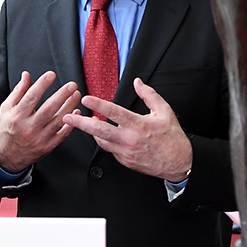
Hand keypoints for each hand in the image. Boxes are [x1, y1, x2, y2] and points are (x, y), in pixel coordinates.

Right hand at [0, 71, 81, 173]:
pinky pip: (62, 134)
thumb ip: (18, 91)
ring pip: (58, 121)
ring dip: (70, 106)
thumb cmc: (7, 129)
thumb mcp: (6, 108)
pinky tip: (76, 111)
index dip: (42, 84)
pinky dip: (71, 123)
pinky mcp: (48, 146)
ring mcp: (39, 138)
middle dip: (62, 95)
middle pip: (48, 109)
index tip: (51, 75)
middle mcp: (29, 127)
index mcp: (17, 116)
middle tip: (72, 85)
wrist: (7, 155)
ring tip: (76, 95)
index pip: (31, 97)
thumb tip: (26, 75)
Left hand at [62, 78, 192, 180]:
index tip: (86, 99)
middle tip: (67, 118)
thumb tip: (137, 82)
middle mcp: (129, 139)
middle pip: (99, 130)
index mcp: (139, 125)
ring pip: (101, 141)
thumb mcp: (164, 111)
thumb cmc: (172, 138)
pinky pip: (110, 149)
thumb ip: (149, 95)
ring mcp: (125, 152)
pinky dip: (105, 141)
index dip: (98, 105)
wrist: (178, 163)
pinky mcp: (125, 161)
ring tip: (83, 123)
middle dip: (80, 124)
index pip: (113, 113)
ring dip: (91, 132)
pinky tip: (103, 135)